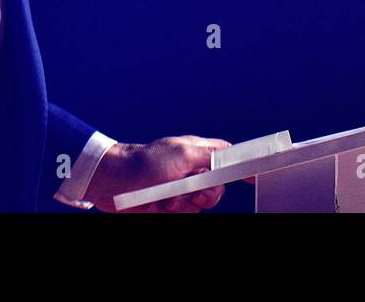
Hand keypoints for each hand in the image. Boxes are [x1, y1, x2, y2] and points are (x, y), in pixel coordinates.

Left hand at [84, 135, 231, 212]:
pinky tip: (158, 204)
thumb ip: (209, 156)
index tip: (253, 176)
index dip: (240, 165)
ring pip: (200, 204)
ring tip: (166, 197)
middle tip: (194, 193)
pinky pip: (183, 214)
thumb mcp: (181, 154)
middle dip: (207, 194)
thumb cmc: (143, 162)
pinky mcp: (167, 204)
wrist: (111, 182)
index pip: (226, 157)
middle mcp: (190, 170)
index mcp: (196, 151)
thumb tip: (230, 158)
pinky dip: (172, 212)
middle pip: (217, 187)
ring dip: (184, 204)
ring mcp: (179, 188)